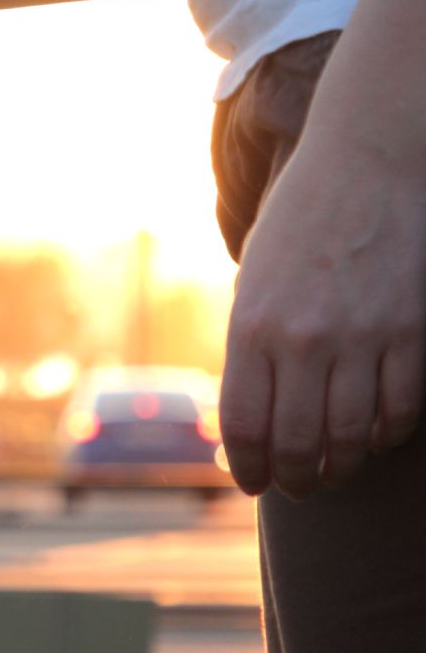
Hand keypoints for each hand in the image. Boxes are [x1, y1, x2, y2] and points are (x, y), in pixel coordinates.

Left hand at [220, 136, 425, 496]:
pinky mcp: (411, 330)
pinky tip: (374, 438)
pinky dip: (385, 434)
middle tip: (296, 489)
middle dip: (295, 480)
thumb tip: (253, 420)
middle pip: (298, 444)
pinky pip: (400, 408)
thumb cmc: (299, 226)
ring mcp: (362, 336)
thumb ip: (252, 350)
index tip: (252, 484)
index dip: (247, 468)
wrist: (366, 163)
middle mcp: (304, 339)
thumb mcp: (253, 286)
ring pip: (351, 437)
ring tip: (332, 474)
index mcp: (252, 328)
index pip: (244, 426)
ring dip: (340, 468)